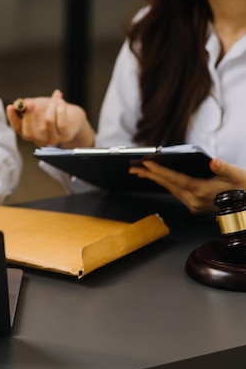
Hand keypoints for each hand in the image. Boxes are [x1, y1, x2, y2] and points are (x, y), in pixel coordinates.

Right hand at [6, 89, 93, 147]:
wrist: (73, 116)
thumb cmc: (53, 111)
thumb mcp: (38, 105)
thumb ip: (28, 105)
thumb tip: (22, 104)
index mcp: (30, 131)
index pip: (17, 128)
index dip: (13, 118)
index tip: (11, 106)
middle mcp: (39, 139)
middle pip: (29, 132)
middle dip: (29, 115)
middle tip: (31, 103)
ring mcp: (52, 139)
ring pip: (48, 121)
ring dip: (51, 105)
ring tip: (56, 96)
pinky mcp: (66, 135)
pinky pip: (61, 122)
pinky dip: (60, 108)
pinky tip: (60, 100)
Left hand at [130, 158, 245, 212]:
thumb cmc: (242, 188)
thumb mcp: (236, 174)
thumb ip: (223, 168)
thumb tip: (213, 162)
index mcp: (201, 190)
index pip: (176, 179)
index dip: (160, 171)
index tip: (147, 164)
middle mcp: (194, 200)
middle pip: (167, 185)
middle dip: (149, 175)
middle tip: (133, 167)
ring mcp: (192, 204)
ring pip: (169, 189)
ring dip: (155, 179)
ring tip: (140, 171)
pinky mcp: (193, 206)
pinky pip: (175, 193)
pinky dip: (165, 184)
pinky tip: (158, 178)